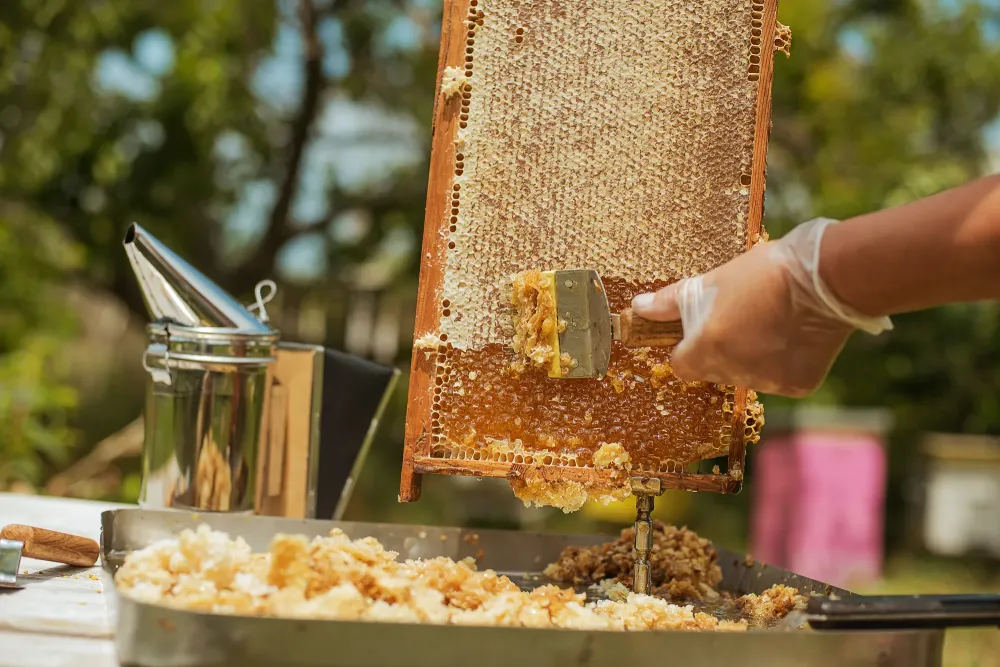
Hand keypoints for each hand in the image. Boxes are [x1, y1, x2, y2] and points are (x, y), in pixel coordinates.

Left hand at [631, 218, 892, 396]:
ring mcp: (768, 381)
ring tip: (768, 322)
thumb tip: (638, 308)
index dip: (687, 347)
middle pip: (713, 371)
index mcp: (708, 348)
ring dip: (750, 357)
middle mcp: (736, 371)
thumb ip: (670, 302)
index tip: (701, 329)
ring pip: (746, 375)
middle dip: (719, 350)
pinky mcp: (797, 385)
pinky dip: (781, 362)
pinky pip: (778, 378)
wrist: (826, 276)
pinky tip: (791, 334)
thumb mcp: (712, 281)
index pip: (681, 365)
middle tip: (740, 318)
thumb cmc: (763, 273)